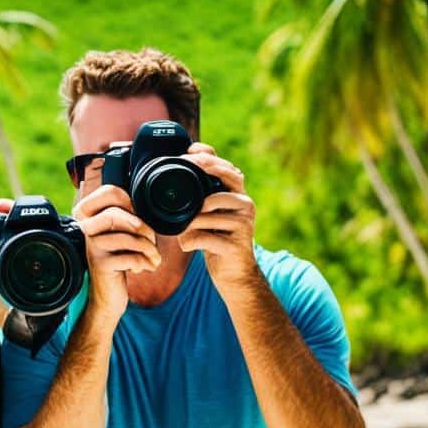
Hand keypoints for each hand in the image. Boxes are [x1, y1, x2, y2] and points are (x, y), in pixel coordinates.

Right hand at [72, 182, 161, 322]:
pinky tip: (141, 268)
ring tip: (152, 258)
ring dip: (150, 250)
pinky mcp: (100, 264)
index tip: (138, 221)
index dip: (131, 203)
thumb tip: (145, 202)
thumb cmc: (120, 258)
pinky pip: (132, 257)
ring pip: (130, 237)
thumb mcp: (122, 233)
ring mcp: (91, 246)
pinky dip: (144, 263)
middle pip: (119, 213)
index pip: (110, 192)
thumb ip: (128, 214)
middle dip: (145, 229)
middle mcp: (86, 227)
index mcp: (90, 214)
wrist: (108, 294)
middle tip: (152, 243)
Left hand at [178, 143, 257, 288]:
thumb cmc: (216, 240)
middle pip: (225, 179)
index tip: (188, 153)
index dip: (209, 158)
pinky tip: (187, 245)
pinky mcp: (236, 245)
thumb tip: (181, 170)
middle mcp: (246, 205)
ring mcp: (244, 224)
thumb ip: (201, 196)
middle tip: (181, 172)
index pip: (228, 169)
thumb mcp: (210, 215)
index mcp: (239, 195)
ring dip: (187, 223)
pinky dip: (188, 241)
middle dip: (202, 172)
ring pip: (204, 213)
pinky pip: (202, 237)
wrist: (234, 274)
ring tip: (183, 231)